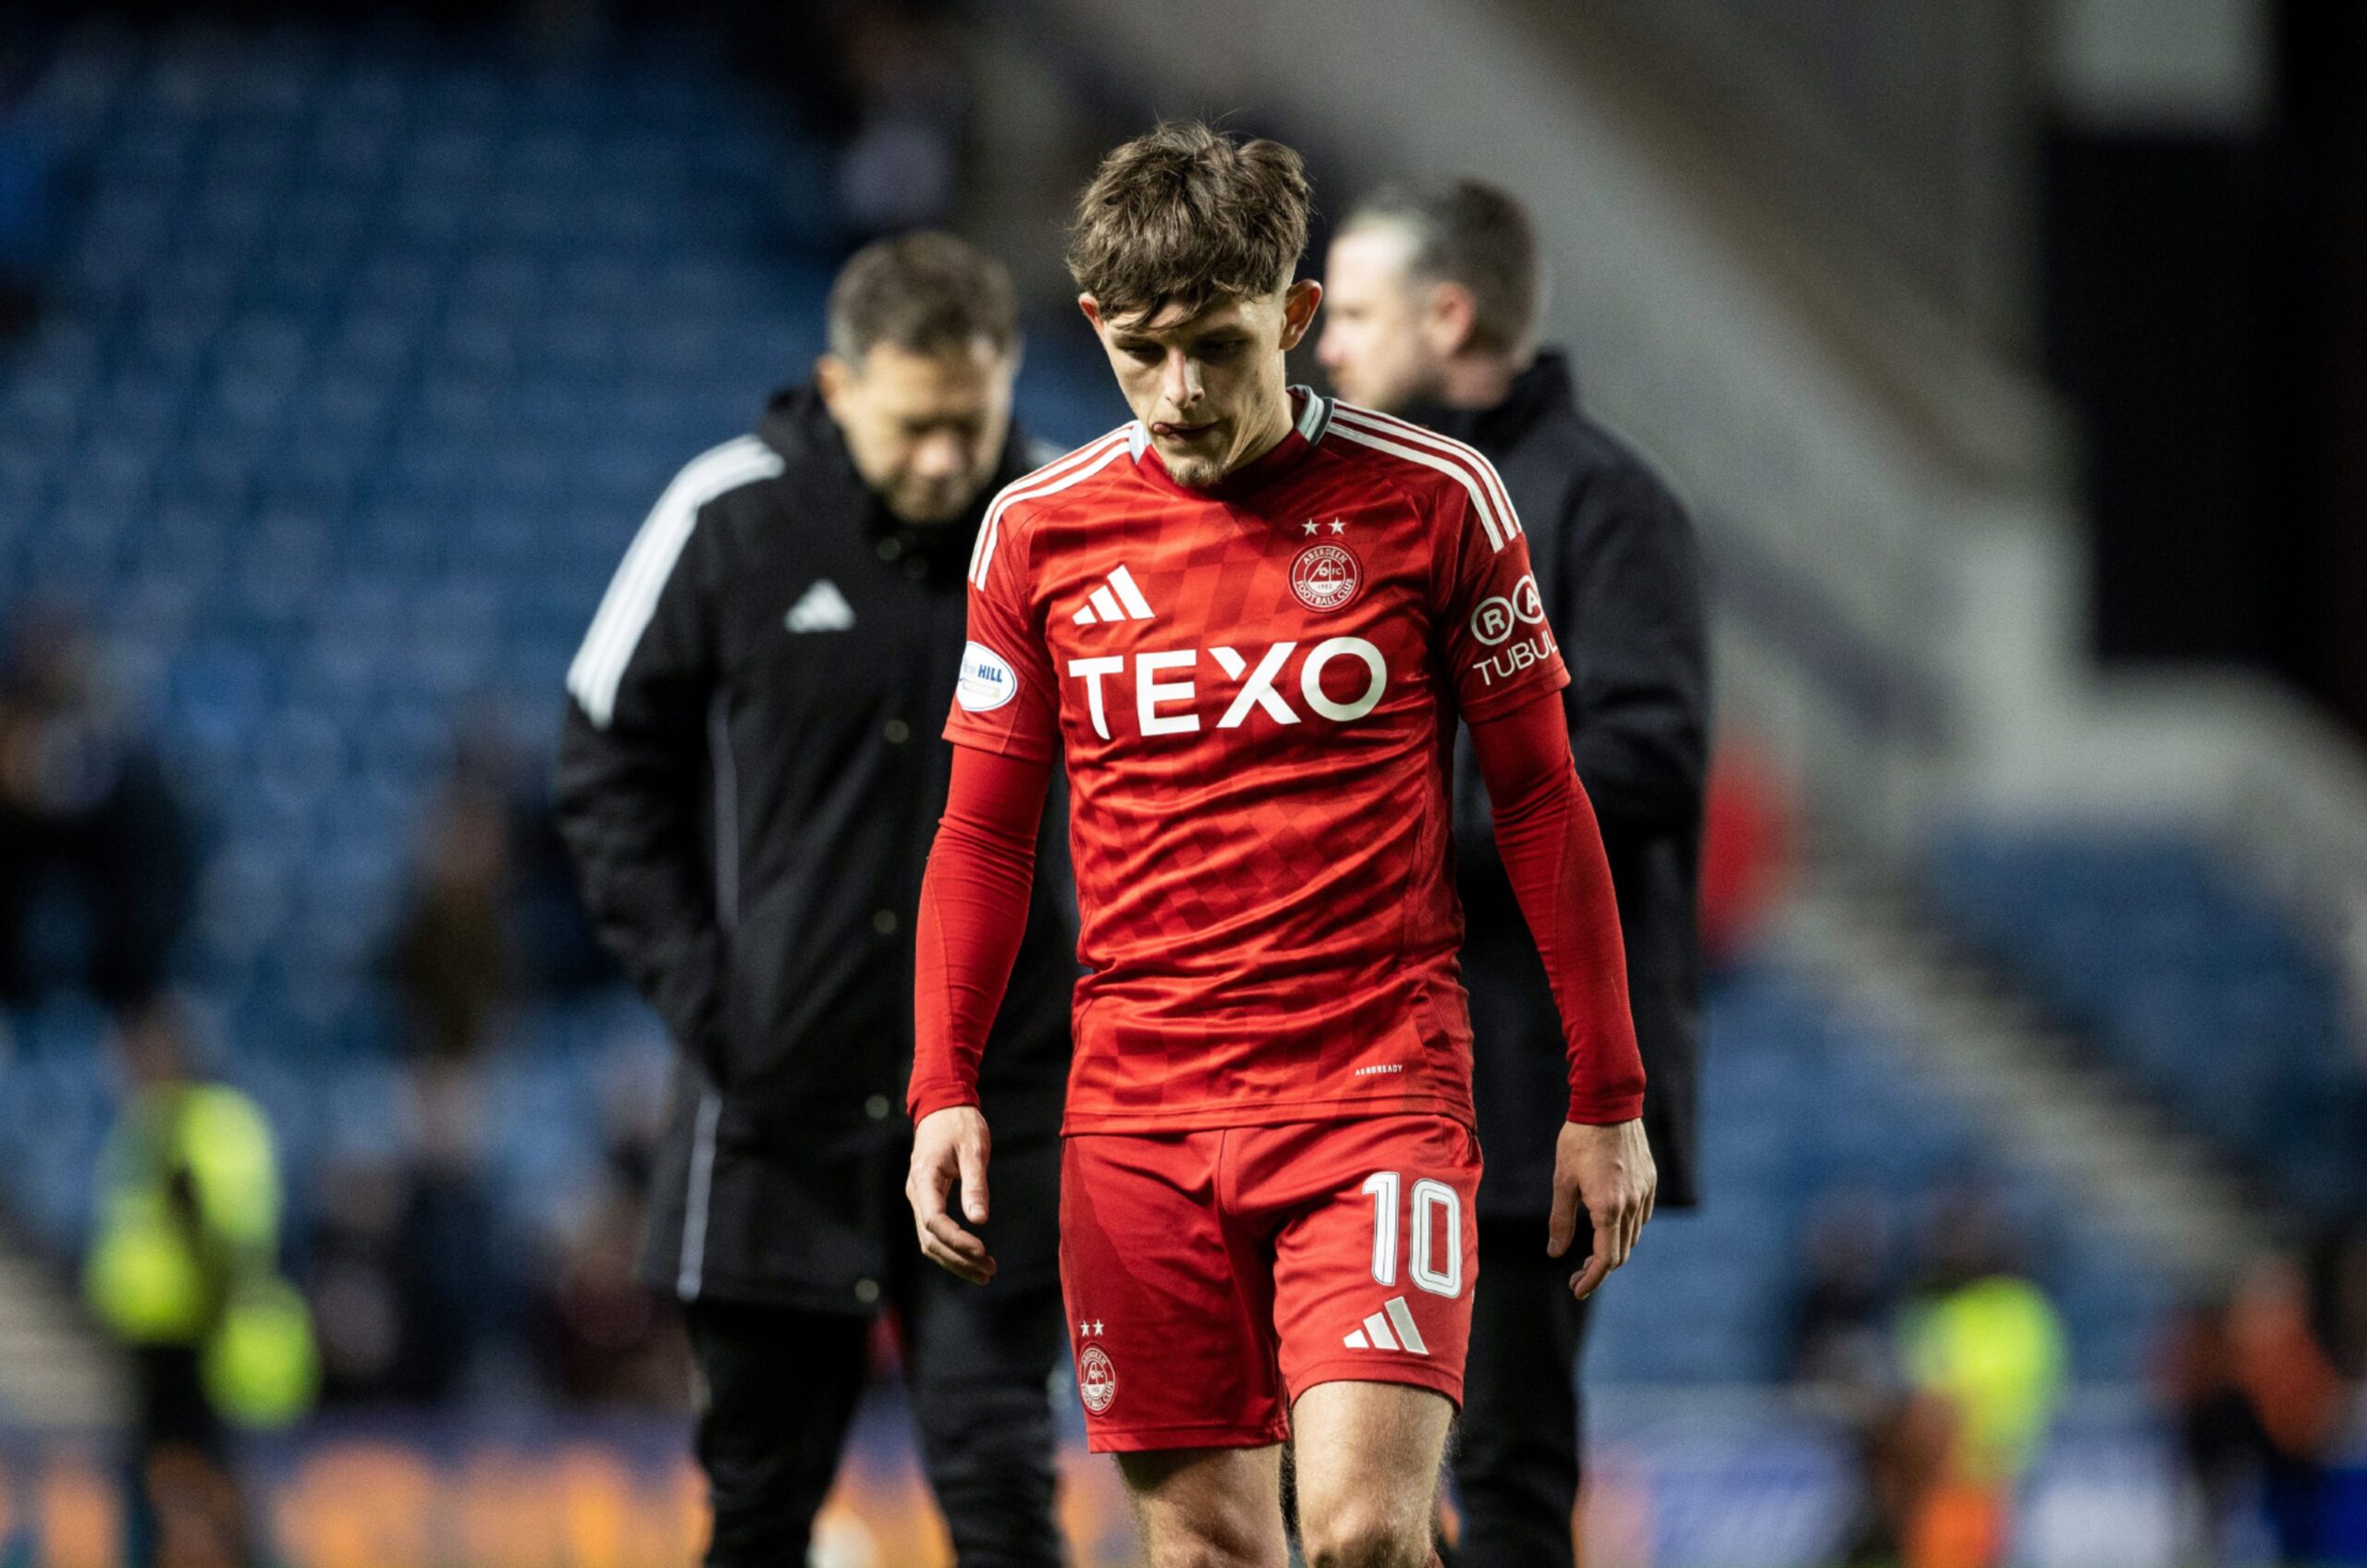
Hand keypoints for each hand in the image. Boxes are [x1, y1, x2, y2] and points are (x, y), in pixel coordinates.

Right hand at [907, 1106, 995, 1284]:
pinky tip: (971, 1257)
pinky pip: (934, 1232)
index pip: (935, 1221)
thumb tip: (980, 1220)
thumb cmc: (960, 1125)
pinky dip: (951, 1248)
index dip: (957, 1241)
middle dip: (959, 1259)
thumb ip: (976, 1185)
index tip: (982, 1251)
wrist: (943, 1106)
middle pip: (930, 1239)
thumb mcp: (974, 1150)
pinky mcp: (927, 1199)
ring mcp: (918, 1197)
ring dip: (955, 1259)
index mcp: (924, 1178)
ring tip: (985, 1272)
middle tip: (989, 1271)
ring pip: (930, 1240)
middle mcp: (916, 1192)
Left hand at [1548, 1118, 1655, 1299]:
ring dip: (1613, 1248)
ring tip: (1590, 1250)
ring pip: (1633, 1235)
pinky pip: (1641, 1215)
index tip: (1577, 1288)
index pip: (1606, 1259)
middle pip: (1621, 1252)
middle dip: (1599, 1268)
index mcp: (1608, 1208)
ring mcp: (1644, 1193)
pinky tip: (1608, 1221)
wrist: (1609, 1105)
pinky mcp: (1650, 1181)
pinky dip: (1625, 1228)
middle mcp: (1631, 1205)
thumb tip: (1555, 1253)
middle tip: (1576, 1273)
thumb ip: (1561, 1220)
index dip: (1592, 1279)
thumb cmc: (1579, 1141)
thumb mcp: (1562, 1181)